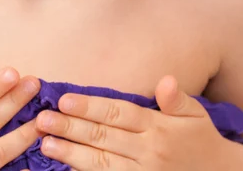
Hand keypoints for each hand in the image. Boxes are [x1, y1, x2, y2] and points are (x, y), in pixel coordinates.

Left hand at [35, 75, 229, 169]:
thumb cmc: (200, 139)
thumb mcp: (195, 114)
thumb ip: (176, 99)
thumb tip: (166, 81)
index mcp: (157, 129)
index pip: (118, 114)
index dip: (90, 107)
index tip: (64, 99)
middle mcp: (147, 153)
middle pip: (103, 138)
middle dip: (71, 128)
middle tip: (42, 120)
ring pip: (100, 164)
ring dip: (71, 154)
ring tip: (45, 144)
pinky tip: (64, 168)